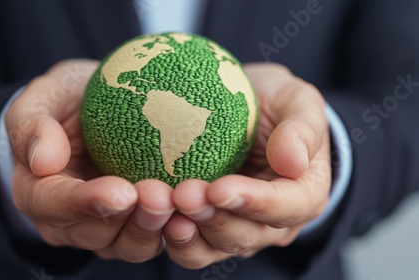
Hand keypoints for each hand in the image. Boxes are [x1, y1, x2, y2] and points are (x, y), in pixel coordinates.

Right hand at [6, 59, 174, 261]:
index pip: (54, 205)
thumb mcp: (43, 97)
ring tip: (181, 201)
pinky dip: (175, 226)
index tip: (121, 191)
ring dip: (155, 227)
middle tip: (162, 196)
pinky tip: (196, 204)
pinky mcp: (134, 225)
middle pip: (96, 234)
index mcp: (37, 193)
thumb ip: (30, 124)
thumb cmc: (66, 103)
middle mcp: (68, 221)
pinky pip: (155, 236)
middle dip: (130, 221)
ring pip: (128, 244)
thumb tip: (42, 161)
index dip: (86, 203)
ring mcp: (103, 228)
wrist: (92, 111)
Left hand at [163, 63, 331, 268]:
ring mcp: (238, 228)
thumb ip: (302, 128)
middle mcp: (271, 221)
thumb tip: (293, 162)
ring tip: (163, 208)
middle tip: (183, 194)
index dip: (253, 203)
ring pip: (213, 247)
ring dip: (187, 232)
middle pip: (244, 234)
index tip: (220, 188)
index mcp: (303, 194)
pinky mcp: (207, 229)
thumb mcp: (298, 101)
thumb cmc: (276, 105)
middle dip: (212, 218)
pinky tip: (152, 214)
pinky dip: (171, 236)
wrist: (249, 111)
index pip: (286, 207)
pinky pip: (190, 245)